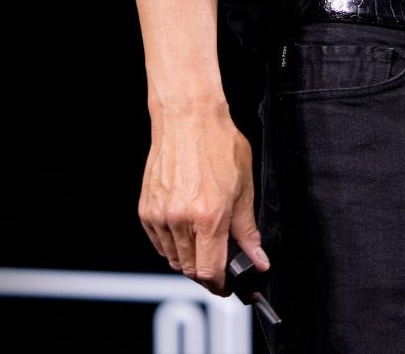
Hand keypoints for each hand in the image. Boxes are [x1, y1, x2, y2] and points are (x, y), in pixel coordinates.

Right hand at [138, 108, 268, 295]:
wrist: (188, 119)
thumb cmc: (218, 146)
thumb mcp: (244, 188)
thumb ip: (248, 231)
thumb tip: (258, 260)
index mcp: (209, 216)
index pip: (210, 271)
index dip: (220, 284)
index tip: (227, 285)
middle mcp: (181, 220)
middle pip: (191, 269)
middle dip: (207, 272)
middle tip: (221, 262)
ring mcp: (160, 216)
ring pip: (174, 259)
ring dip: (190, 259)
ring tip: (204, 240)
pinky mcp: (146, 210)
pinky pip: (160, 243)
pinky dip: (173, 245)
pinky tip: (186, 229)